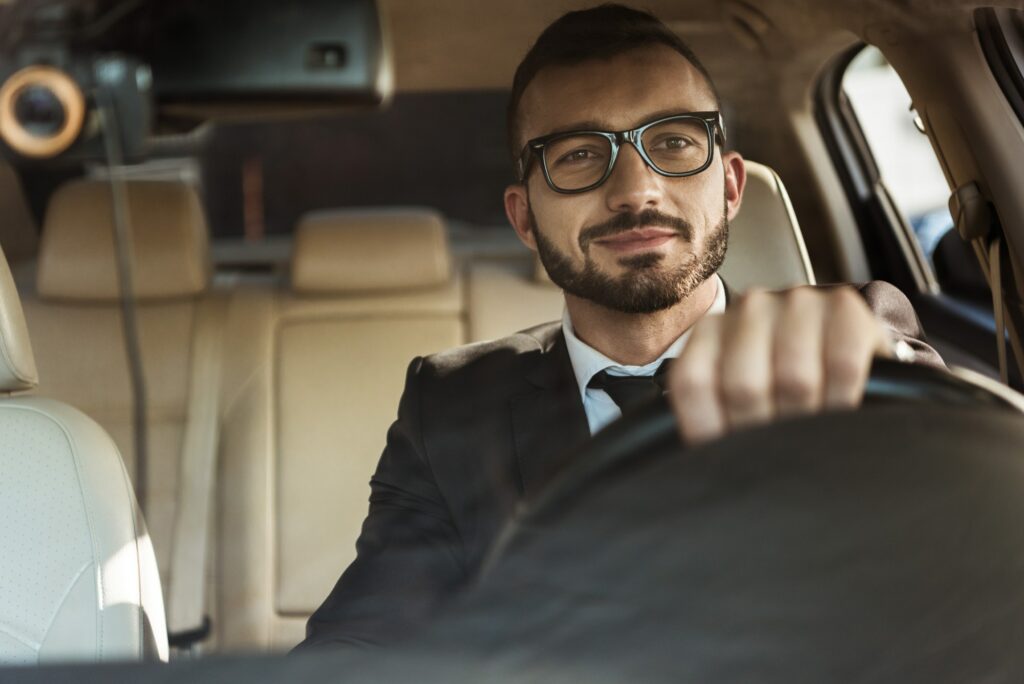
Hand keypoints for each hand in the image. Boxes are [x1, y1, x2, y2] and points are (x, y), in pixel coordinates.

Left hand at [667, 286, 894, 444]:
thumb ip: (711, 421)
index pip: (694, 385)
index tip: (731, 454)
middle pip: (744, 386)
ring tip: (813, 430)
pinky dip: (844, 398)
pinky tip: (843, 407)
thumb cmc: (786, 388)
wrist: (846, 352)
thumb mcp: (739, 402)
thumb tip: (700, 468)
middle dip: (765, 431)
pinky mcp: (844, 307)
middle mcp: (748, 308)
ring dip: (809, 419)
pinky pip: (843, 364)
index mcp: (710, 332)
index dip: (711, 430)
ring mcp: (796, 301)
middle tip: (781, 448)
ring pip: (795, 378)